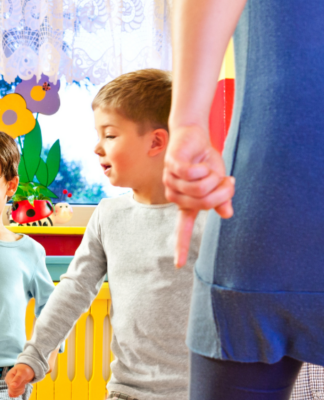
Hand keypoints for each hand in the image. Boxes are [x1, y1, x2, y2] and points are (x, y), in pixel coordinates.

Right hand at [5, 363, 34, 397]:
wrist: (25, 369)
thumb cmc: (24, 370)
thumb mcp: (22, 373)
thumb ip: (18, 379)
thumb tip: (12, 386)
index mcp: (9, 377)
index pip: (12, 387)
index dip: (19, 386)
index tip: (22, 381)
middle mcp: (8, 382)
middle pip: (13, 391)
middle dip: (20, 388)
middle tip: (23, 382)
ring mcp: (10, 386)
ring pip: (14, 394)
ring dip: (20, 390)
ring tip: (22, 384)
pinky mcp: (12, 389)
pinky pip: (14, 394)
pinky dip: (19, 392)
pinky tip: (21, 387)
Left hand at [164, 124, 234, 267]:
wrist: (194, 134)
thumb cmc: (204, 160)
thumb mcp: (217, 180)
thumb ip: (220, 198)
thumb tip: (227, 214)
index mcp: (186, 203)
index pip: (183, 229)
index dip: (182, 246)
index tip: (179, 265)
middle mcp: (176, 196)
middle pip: (203, 204)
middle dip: (222, 192)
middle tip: (227, 180)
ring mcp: (170, 182)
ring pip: (199, 189)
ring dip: (213, 177)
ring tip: (210, 168)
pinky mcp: (171, 166)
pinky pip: (192, 174)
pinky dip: (203, 168)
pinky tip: (200, 161)